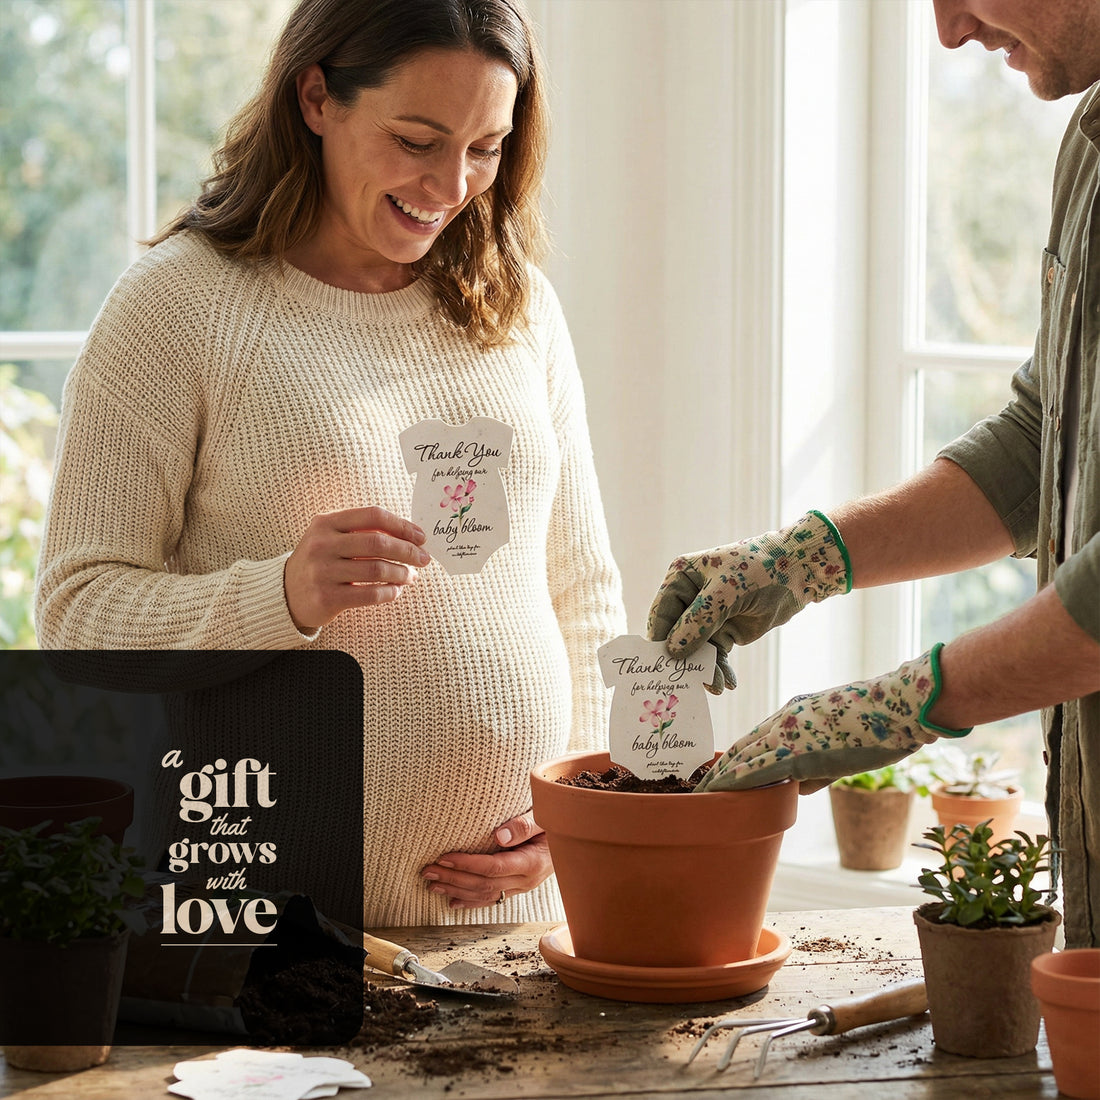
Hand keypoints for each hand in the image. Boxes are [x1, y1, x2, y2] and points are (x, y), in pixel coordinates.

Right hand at [283, 507, 431, 630]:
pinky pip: (369, 594)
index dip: (402, 525)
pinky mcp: (327, 597)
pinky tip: (395, 591)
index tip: (420, 537)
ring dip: (401, 574)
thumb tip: (409, 536)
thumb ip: (363, 532)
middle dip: (407, 551)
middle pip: (377, 543)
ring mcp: (322, 571)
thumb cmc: (320, 561)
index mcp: (326, 523)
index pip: (372, 516)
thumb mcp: (332, 538)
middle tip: (423, 559)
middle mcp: (322, 544)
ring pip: (376, 570)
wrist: (286, 593)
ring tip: (410, 576)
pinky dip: (389, 593)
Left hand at [420, 812, 551, 909]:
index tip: (445, 858)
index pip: (493, 867)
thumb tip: (499, 835)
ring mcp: (521, 887)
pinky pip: (491, 899)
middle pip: (483, 883)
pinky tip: (453, 901)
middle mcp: (525, 880)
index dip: (467, 864)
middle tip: (428, 871)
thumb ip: (524, 825)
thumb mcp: (545, 817)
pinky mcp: (517, 888)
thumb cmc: (556, 823)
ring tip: (432, 883)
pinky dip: (470, 901)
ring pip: (484, 894)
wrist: (571, 840)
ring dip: (456, 890)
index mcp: (531, 862)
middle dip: (453, 878)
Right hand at [647, 511, 849, 692]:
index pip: (662, 613)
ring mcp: (708, 617)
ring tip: (717, 686)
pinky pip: (716, 655)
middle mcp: (690, 599)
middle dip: (684, 660)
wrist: (798, 572)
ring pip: (697, 650)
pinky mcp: (726, 631)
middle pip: (677, 636)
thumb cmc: (759, 568)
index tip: (661, 666)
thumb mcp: (726, 591)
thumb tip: (673, 651)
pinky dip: (721, 669)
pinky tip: (728, 683)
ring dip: (705, 669)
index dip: (660, 640)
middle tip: (688, 684)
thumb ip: (699, 620)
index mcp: (681, 579)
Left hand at [695, 646, 969, 792]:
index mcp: (794, 712)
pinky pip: (759, 770)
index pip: (754, 738)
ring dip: (720, 779)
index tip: (717, 772)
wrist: (899, 706)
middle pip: (740, 747)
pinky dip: (736, 783)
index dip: (734, 757)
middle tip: (697, 788)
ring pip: (743, 758)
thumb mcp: (841, 742)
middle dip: (719, 770)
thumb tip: (799, 788)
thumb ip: (817, 766)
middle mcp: (785, 719)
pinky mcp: (799, 750)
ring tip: (699, 797)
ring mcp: (789, 733)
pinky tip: (720, 794)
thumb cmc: (881, 724)